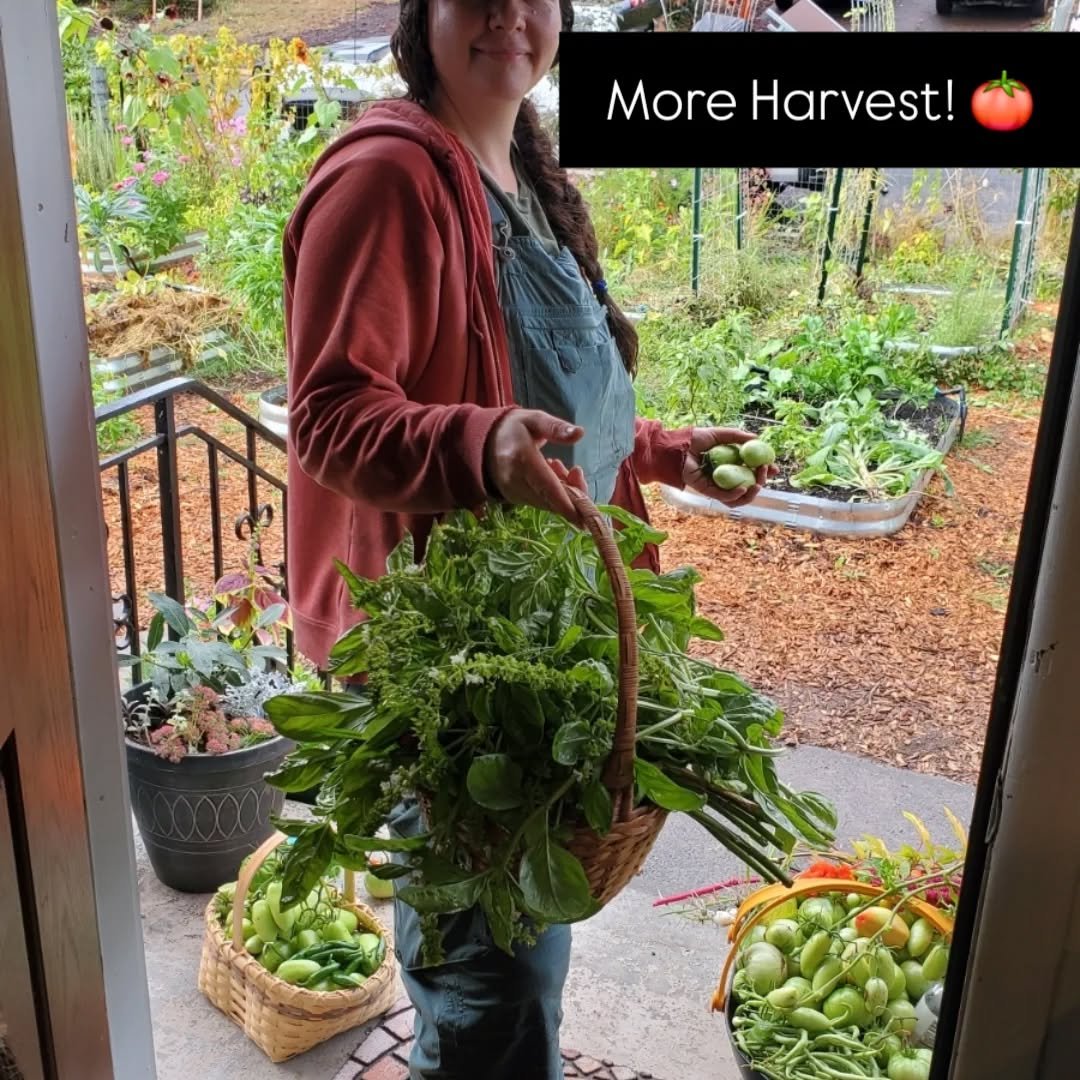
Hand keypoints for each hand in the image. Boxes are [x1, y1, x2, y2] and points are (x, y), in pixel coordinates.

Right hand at [485, 409, 588, 525]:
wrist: (484, 442)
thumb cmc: (514, 429)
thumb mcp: (534, 419)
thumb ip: (556, 427)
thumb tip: (579, 433)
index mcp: (522, 459)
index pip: (547, 486)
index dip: (566, 503)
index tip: (585, 518)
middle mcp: (515, 480)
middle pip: (550, 499)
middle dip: (573, 495)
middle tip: (576, 472)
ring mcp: (513, 492)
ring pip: (546, 503)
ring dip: (563, 493)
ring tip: (558, 466)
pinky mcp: (514, 498)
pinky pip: (539, 502)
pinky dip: (552, 495)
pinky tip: (549, 475)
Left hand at [682, 427, 779, 507]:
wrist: (674, 447)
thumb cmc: (693, 440)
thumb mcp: (719, 434)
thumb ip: (736, 436)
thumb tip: (755, 438)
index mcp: (729, 464)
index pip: (750, 471)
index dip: (764, 471)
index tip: (774, 468)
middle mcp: (724, 477)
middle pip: (747, 485)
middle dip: (760, 481)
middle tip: (765, 472)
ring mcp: (716, 486)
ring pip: (738, 497)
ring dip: (751, 493)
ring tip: (757, 484)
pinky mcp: (706, 491)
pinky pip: (724, 498)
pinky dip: (736, 495)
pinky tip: (744, 488)